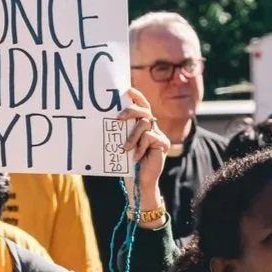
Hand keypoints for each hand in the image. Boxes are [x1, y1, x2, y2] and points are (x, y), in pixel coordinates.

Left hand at [119, 89, 169, 218]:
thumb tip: (109, 118)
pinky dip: (140, 146)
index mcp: (143, 126)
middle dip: (131, 110)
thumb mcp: (122, 144)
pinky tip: (136, 156)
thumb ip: (121, 132)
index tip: (127, 89)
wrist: (138, 182)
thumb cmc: (127, 164)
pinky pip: (149, 137)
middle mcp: (153, 128)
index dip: (137, 97)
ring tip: (125, 149)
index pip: (142, 106)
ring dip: (132, 136)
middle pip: (145, 110)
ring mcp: (159, 135)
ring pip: (145, 124)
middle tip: (118, 118)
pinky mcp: (163, 144)